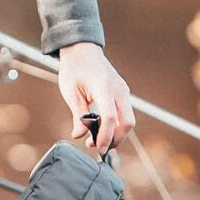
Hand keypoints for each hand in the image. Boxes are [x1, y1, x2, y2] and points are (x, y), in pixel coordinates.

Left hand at [57, 41, 134, 155]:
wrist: (82, 50)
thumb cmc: (74, 69)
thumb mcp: (70, 92)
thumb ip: (77, 115)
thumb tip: (79, 136)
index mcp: (104, 86)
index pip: (110, 117)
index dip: (105, 136)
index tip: (98, 148)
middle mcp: (119, 89)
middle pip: (127, 122)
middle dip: (115, 139)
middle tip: (98, 147)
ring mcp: (123, 91)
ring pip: (129, 120)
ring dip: (116, 134)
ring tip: (97, 140)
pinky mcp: (123, 93)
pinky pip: (125, 114)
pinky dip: (116, 125)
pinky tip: (102, 130)